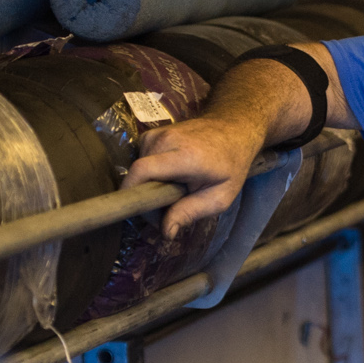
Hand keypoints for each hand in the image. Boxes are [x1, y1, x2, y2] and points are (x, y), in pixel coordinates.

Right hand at [126, 117, 260, 240]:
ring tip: (172, 192)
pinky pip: (141, 160)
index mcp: (185, 156)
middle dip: (146, 199)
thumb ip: (190, 213)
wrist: (232, 130)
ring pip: (138, 170)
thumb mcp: (219, 197)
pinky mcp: (151, 134)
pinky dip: (150, 173)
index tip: (136, 212)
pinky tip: (168, 176)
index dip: (131, 192)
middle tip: (166, 211)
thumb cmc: (231, 165)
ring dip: (149, 186)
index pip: (142, 171)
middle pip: (138, 176)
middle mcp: (166, 140)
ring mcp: (157, 134)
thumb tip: (166, 232)